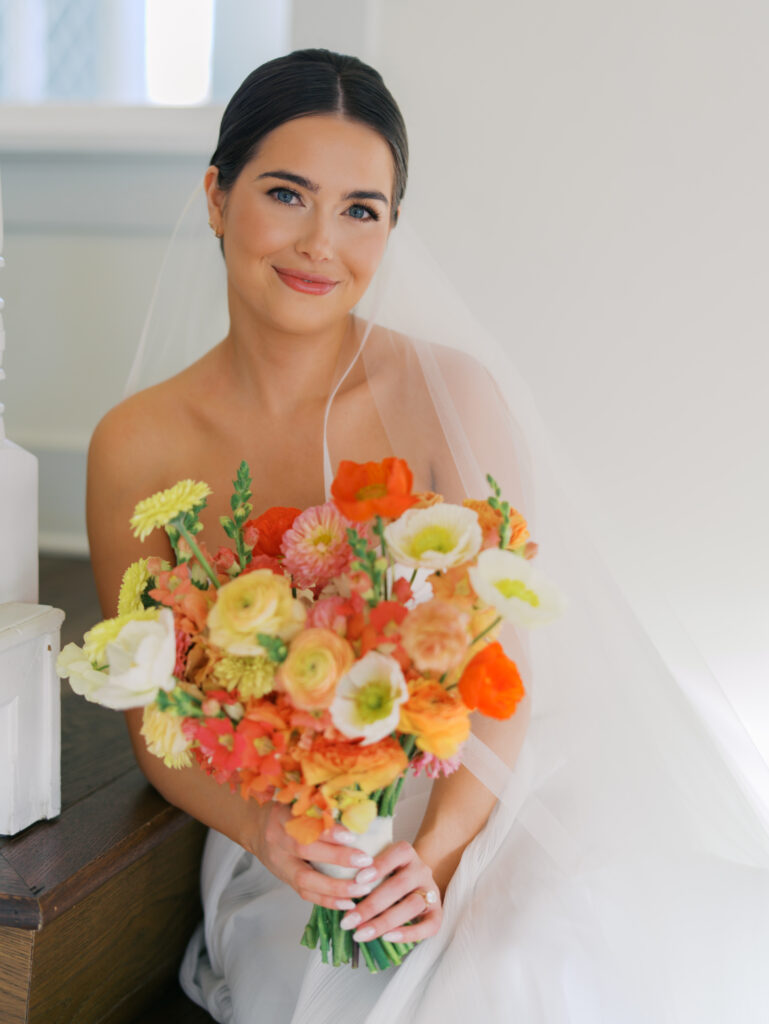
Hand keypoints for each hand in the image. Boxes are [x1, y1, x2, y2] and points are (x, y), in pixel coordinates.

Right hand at [248, 802, 377, 910]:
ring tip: (362, 888)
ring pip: (305, 880)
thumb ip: (318, 807)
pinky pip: (305, 894)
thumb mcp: (296, 803)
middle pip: (304, 851)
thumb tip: (356, 810)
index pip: (304, 822)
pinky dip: (328, 901)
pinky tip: (348, 902)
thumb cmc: (285, 813)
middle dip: (337, 858)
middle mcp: (277, 840)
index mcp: (281, 816)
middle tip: (365, 861)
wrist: (257, 830)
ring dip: (336, 887)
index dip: (327, 831)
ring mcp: (279, 864)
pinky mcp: (285, 880)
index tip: (351, 835)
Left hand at [337, 840, 442, 943]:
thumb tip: (335, 884)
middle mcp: (421, 869)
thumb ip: (362, 868)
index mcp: (406, 852)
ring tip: (360, 934)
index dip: (378, 867)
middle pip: (400, 885)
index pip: (395, 855)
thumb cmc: (386, 874)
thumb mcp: (376, 863)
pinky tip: (387, 938)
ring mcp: (431, 891)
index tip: (357, 880)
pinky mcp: (437, 913)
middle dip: (371, 905)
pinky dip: (409, 933)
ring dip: (384, 921)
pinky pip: (430, 926)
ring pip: (413, 905)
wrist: (414, 880)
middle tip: (348, 921)